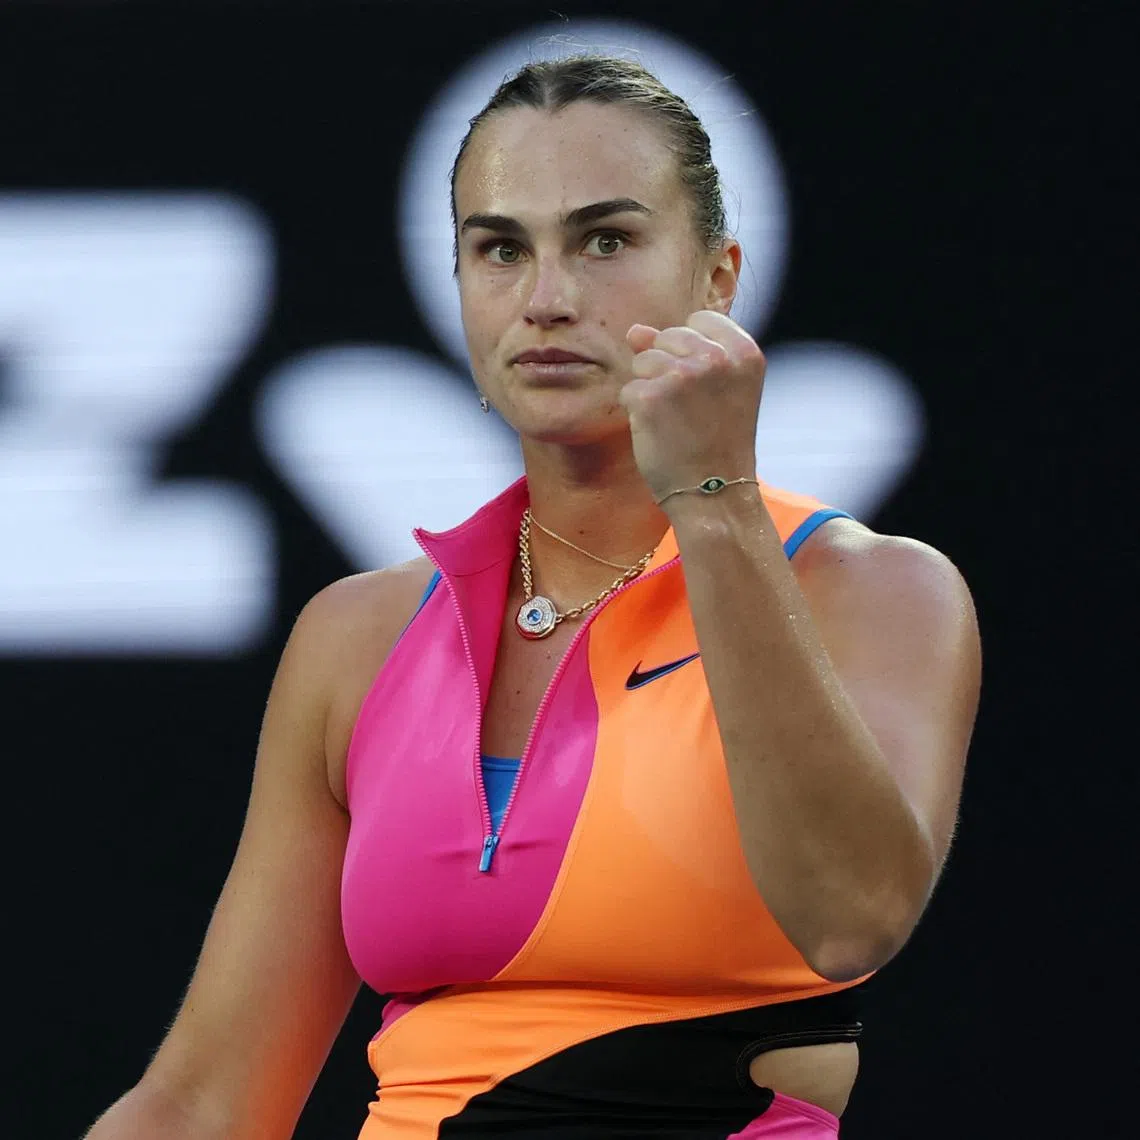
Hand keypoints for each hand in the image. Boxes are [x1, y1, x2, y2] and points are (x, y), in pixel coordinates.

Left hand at [623, 310, 765, 505]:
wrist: (714, 493)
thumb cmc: (717, 441)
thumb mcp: (717, 389)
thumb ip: (682, 350)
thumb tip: (634, 331)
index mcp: (744, 351)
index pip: (700, 320)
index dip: (691, 350)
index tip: (704, 386)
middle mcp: (716, 358)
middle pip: (668, 336)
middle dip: (668, 368)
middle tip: (690, 410)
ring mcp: (681, 375)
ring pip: (643, 360)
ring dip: (650, 389)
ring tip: (676, 421)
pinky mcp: (650, 397)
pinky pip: (628, 390)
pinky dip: (637, 412)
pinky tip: (660, 433)